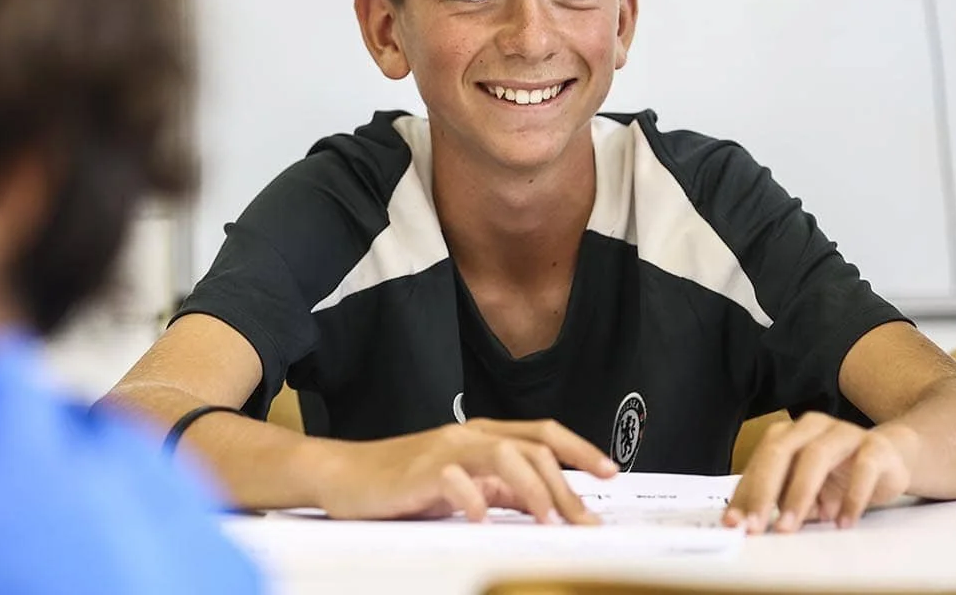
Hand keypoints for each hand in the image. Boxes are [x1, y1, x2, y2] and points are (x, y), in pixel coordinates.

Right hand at [313, 418, 617, 523]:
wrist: (344, 475)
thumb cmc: (403, 483)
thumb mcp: (461, 484)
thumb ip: (499, 487)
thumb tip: (543, 503)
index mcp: (484, 436)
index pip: (543, 435)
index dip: (580, 450)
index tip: (610, 472)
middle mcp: (471, 435)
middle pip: (533, 449)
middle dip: (564, 486)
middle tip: (583, 521)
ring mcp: (446, 450)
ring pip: (504, 456)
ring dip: (532, 490)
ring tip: (547, 521)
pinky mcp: (420, 471)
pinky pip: (455, 480)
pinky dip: (475, 500)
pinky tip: (485, 520)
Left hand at [724, 412, 918, 533]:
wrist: (889, 459)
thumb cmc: (838, 476)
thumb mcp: (804, 492)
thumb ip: (778, 503)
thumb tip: (747, 526)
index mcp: (788, 435)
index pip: (759, 462)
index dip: (745, 493)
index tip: (734, 523)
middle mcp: (811, 427)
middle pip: (780, 453)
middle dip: (763, 492)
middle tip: (756, 526)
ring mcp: (843, 433)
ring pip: (816, 456)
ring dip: (799, 494)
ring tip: (790, 527)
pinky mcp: (875, 447)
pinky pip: (863, 467)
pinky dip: (851, 496)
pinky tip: (842, 522)